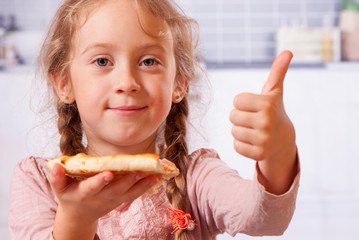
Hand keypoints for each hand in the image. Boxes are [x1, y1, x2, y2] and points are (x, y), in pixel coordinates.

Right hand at [49, 163, 159, 238]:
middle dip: (127, 182)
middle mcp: (101, 198)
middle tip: (137, 173)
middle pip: (115, 191)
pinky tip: (158, 177)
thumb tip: (55, 165)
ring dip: (143, 185)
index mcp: (84, 194)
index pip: (92, 188)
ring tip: (156, 175)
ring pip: (129, 194)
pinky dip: (147, 186)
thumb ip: (57, 177)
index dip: (99, 182)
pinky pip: (135, 194)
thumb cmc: (69, 196)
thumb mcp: (60, 188)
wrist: (80, 215)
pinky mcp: (121, 200)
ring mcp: (113, 200)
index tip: (107, 173)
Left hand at [230, 51, 296, 193]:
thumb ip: (277, 71)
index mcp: (267, 104)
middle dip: (240, 117)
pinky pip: (236, 146)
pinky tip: (254, 142)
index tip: (255, 107)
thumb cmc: (273, 111)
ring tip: (255, 131)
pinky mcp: (259, 154)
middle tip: (254, 120)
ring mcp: (264, 140)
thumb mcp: (274, 91)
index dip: (243, 103)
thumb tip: (288, 51)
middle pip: (232, 116)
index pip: (236, 101)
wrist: (284, 140)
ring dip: (240, 130)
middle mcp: (267, 122)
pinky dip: (242, 144)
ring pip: (233, 131)